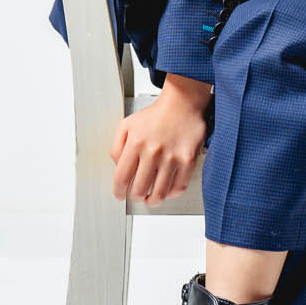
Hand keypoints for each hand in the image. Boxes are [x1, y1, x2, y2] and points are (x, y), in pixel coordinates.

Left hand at [110, 89, 208, 204]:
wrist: (182, 103)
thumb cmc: (155, 115)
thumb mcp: (127, 125)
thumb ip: (117, 147)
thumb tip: (118, 168)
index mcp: (135, 143)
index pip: (121, 178)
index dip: (119, 191)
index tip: (120, 194)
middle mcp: (153, 151)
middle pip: (140, 189)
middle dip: (136, 196)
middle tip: (137, 195)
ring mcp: (172, 157)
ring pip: (160, 194)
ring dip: (153, 201)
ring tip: (151, 199)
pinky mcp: (188, 160)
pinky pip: (179, 187)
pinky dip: (171, 194)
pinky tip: (167, 191)